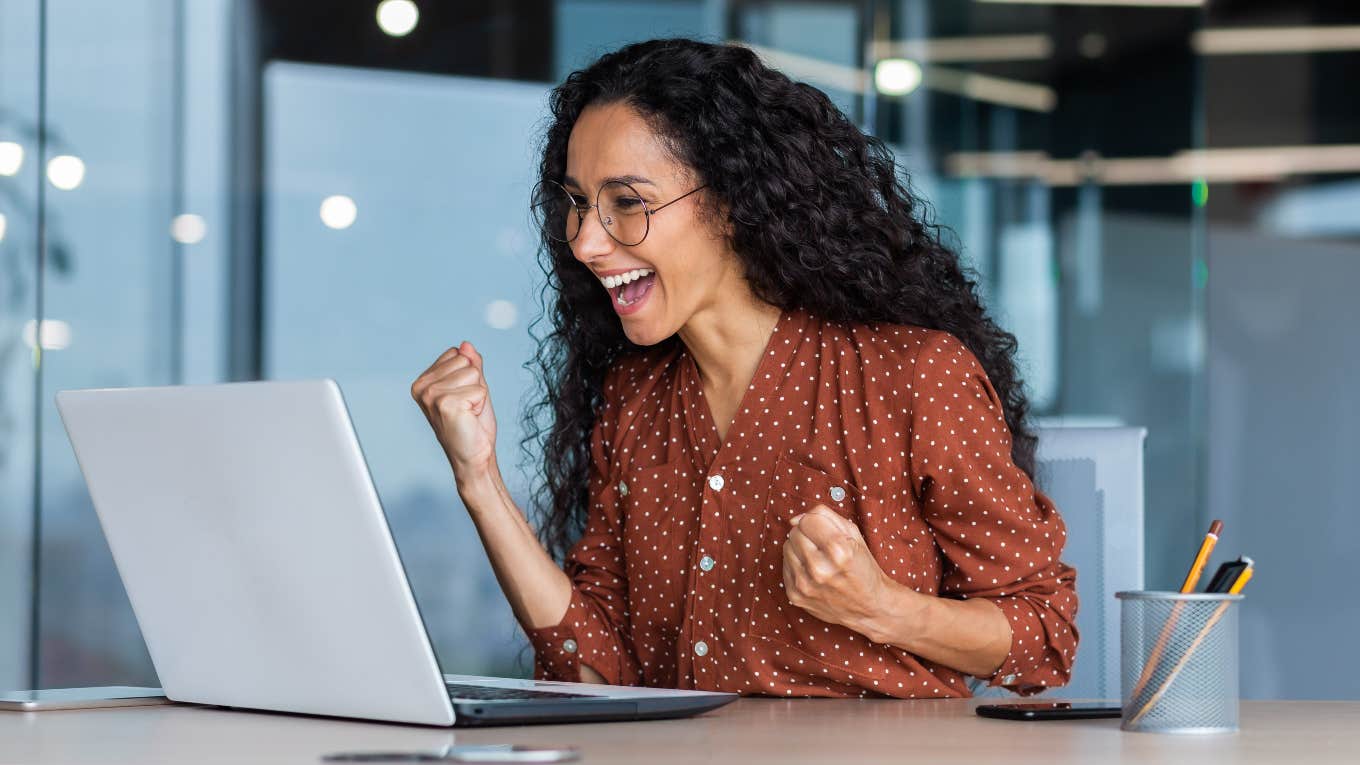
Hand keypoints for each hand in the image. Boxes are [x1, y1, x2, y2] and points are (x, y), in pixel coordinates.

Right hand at [410, 341, 497, 485]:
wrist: (475, 457)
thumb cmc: (473, 425)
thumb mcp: (473, 388)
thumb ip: (470, 365)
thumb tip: (466, 345)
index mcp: (423, 381)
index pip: (457, 354)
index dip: (469, 376)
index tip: (464, 398)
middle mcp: (422, 387)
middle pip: (465, 361)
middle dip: (475, 384)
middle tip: (468, 407)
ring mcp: (432, 395)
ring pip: (473, 373)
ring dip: (478, 394)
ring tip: (468, 413)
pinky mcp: (446, 404)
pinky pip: (479, 389)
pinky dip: (480, 404)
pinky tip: (469, 419)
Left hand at [781, 505, 913, 643]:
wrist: (869, 607)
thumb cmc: (862, 568)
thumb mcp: (853, 535)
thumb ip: (825, 516)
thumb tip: (796, 519)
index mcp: (838, 551)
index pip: (807, 520)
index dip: (817, 522)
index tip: (826, 531)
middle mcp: (820, 570)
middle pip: (795, 533)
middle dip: (808, 534)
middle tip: (823, 546)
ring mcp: (805, 585)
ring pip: (786, 547)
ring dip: (800, 549)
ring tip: (818, 558)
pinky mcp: (796, 596)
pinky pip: (784, 566)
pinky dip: (796, 564)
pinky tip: (812, 571)